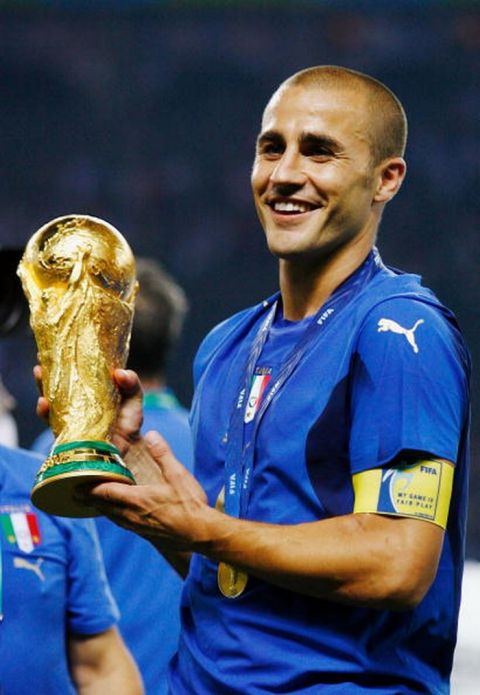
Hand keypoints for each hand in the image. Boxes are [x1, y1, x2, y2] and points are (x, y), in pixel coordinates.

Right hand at [34, 366, 143, 457]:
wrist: (127, 451)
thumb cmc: (130, 423)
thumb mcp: (135, 399)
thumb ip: (132, 384)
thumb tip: (119, 373)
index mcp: (92, 389)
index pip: (75, 371)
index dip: (65, 358)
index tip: (58, 344)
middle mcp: (77, 401)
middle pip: (57, 383)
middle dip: (47, 370)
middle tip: (42, 357)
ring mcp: (69, 415)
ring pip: (49, 398)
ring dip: (41, 386)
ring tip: (39, 373)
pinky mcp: (65, 431)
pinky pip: (50, 421)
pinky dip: (45, 411)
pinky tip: (44, 403)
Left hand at [81, 431, 208, 551]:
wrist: (201, 534)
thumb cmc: (191, 505)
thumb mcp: (178, 475)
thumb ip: (163, 454)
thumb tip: (152, 435)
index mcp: (137, 499)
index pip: (105, 493)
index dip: (89, 488)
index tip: (75, 484)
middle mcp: (132, 515)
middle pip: (103, 507)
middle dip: (88, 499)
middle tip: (75, 492)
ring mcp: (138, 527)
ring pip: (112, 517)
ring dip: (100, 508)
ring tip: (92, 501)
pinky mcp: (145, 534)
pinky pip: (122, 523)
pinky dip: (113, 516)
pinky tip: (117, 513)